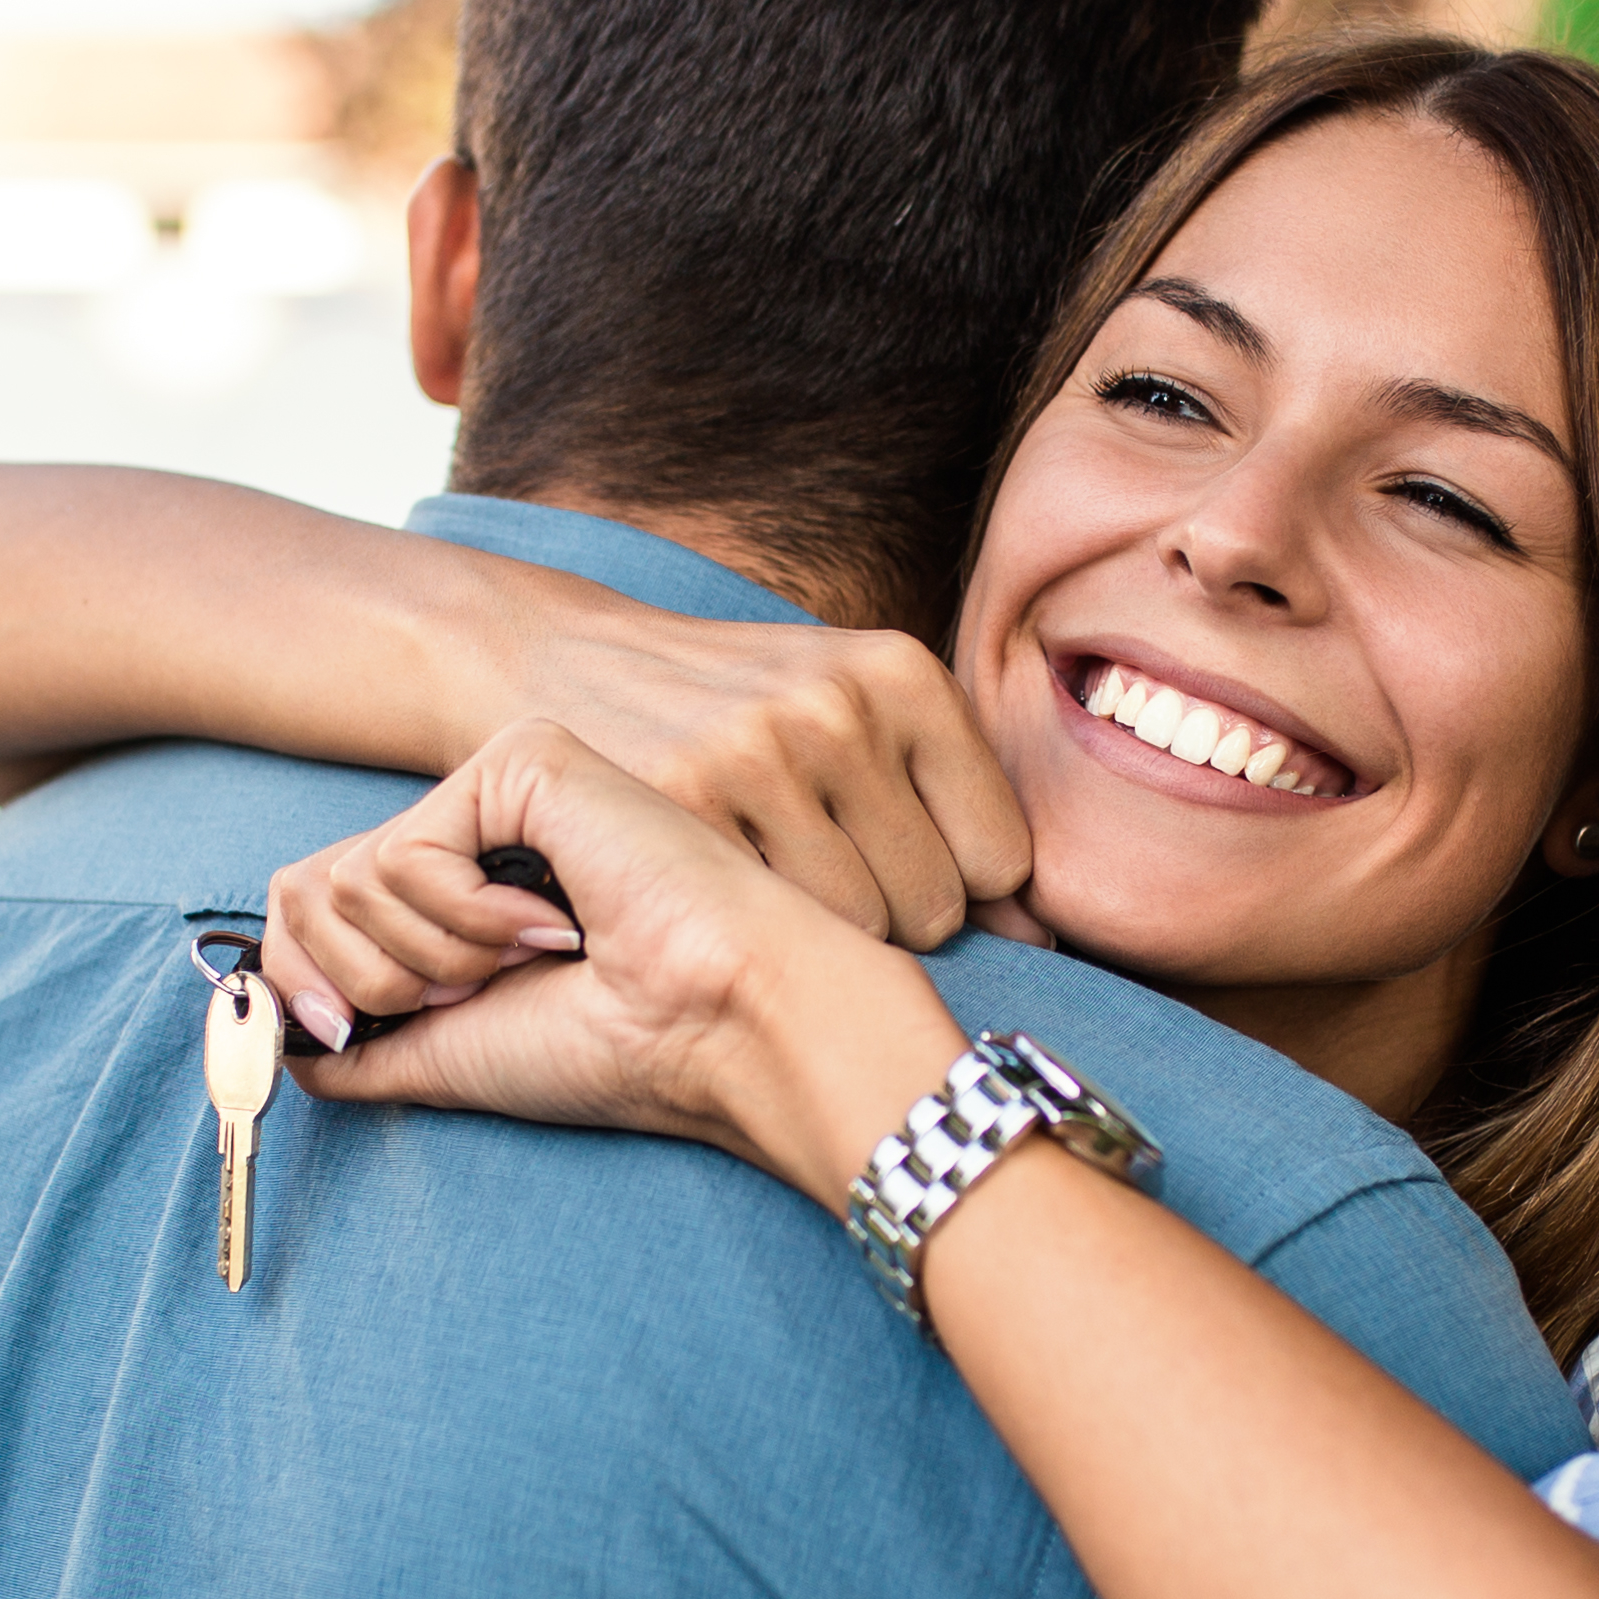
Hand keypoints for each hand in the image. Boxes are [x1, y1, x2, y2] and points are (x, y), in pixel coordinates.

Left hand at [265, 722, 965, 1194]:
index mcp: (462, 892)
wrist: (714, 1031)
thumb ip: (357, 1042)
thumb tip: (269, 1030)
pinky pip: (404, 853)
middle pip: (305, 891)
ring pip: (352, 879)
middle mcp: (473, 831)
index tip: (361, 1033)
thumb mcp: (447, 1057)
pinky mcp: (521, 761)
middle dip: (376, 981)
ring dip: (437, 958)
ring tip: (538, 957)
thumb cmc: (616, 1053)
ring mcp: (498, 789)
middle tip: (485, 990)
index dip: (302, 980)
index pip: (307, 905)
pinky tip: (555, 921)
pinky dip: (465, 920)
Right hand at [489, 599, 1028, 949]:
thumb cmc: (733, 708)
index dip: (953, 884)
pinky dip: (750, 926)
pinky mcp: (681, 802)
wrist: (557, 659)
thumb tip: (1041, 938)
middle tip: (814, 873)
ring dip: (818, 932)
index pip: (1003, 859)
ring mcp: (759, 752)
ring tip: (767, 878)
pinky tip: (720, 887)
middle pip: (936, 906)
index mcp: (902, 674)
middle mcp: (840, 706)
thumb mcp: (854, 711)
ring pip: (858, 929)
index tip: (891, 865)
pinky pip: (773, 926)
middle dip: (887, 913)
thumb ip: (950, 806)